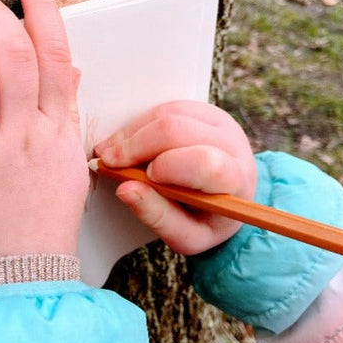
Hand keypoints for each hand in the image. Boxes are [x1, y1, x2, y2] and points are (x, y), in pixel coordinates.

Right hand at [94, 100, 256, 254]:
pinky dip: (140, 124)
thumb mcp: (186, 236)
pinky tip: (126, 141)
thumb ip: (157, 216)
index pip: (204, 163)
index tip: (134, 179)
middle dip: (135, 145)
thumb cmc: (206, 219)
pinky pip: (167, 107)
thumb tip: (125, 190)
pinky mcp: (205, 111)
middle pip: (177, 130)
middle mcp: (233, 144)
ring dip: (132, 132)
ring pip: (168, 114)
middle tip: (107, 161)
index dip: (166, 166)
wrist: (229, 197)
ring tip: (110, 152)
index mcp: (235, 180)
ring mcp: (220, 122)